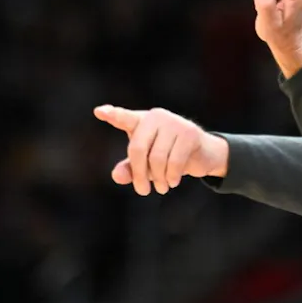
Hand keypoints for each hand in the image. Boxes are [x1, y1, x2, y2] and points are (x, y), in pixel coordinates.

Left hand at [93, 105, 228, 195]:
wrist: (202, 154)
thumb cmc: (168, 156)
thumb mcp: (146, 165)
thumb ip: (129, 170)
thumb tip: (118, 176)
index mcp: (141, 121)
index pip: (124, 118)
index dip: (112, 115)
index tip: (98, 112)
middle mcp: (156, 117)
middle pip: (138, 149)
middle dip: (139, 174)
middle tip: (143, 191)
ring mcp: (174, 123)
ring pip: (157, 158)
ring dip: (158, 179)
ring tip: (162, 187)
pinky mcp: (189, 133)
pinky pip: (175, 161)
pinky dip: (172, 177)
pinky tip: (173, 182)